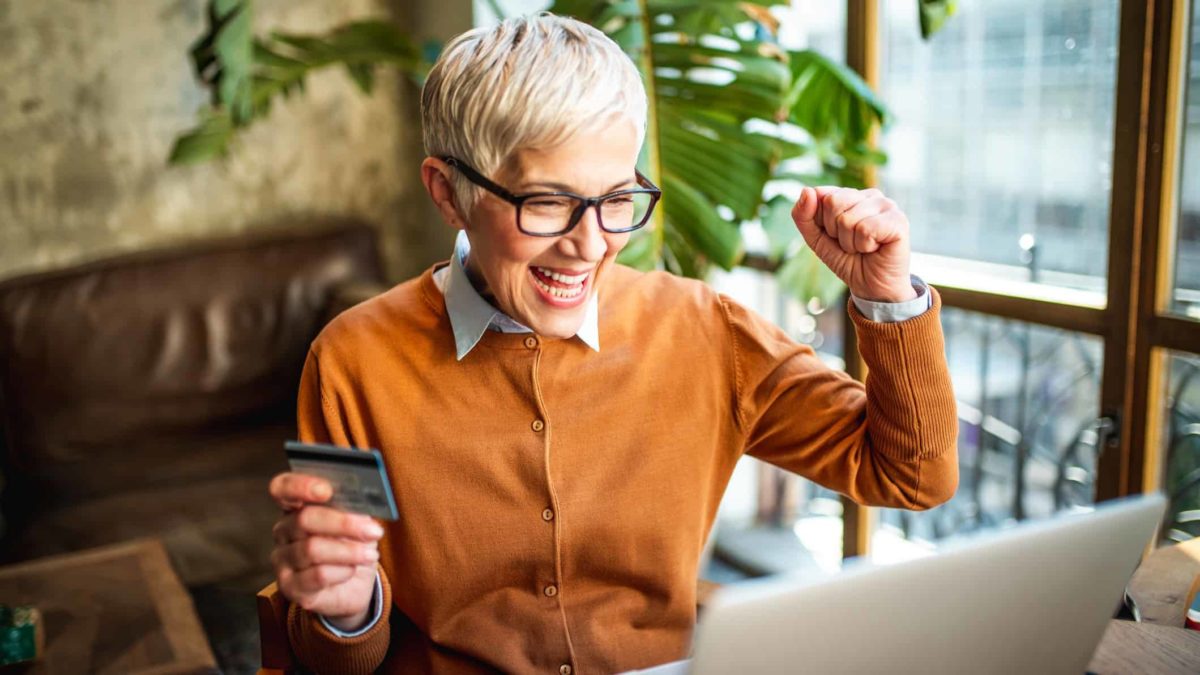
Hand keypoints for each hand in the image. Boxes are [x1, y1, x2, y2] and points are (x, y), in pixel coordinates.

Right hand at [269, 472, 383, 630]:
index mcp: (296, 506)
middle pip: (305, 519)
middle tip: (373, 530)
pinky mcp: (289, 586)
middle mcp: (283, 530)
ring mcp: (282, 559)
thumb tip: (363, 499)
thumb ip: (354, 506)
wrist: (355, 584)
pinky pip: (317, 575)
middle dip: (343, 523)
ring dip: (349, 552)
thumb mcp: (358, 520)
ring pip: (312, 549)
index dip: (300, 486)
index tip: (326, 490)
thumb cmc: (353, 544)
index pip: (282, 488)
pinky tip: (352, 570)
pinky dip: (342, 571)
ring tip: (371, 554)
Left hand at [791, 186, 915, 302]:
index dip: (822, 223)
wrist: (871, 287)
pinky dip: (864, 246)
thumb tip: (807, 190)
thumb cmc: (847, 260)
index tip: (836, 236)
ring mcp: (887, 205)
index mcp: (852, 194)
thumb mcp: (816, 238)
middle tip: (851, 244)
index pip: (821, 194)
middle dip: (835, 232)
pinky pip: (865, 229)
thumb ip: (804, 215)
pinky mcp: (899, 220)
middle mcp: (871, 195)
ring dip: (850, 243)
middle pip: (833, 202)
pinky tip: (875, 248)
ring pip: (848, 219)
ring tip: (864, 248)